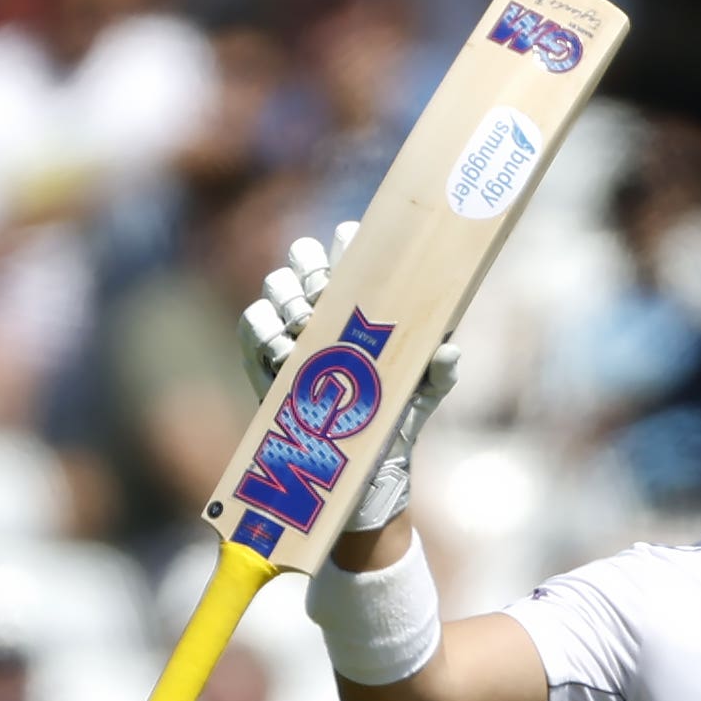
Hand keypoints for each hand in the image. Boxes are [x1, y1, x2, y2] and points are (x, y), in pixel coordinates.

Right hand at [237, 224, 458, 533]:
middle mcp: (323, 301)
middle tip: (327, 292)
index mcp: (362, 295)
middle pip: (304, 254)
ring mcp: (290, 326)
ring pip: (277, 283)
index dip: (347, 240)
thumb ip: (441, 370)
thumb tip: (448, 350)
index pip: (349, 245)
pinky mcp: (261, 355)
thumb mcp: (426, 391)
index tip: (357, 252)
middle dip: (312, 265)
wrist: (363, 460)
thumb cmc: (398, 412)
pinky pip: (251, 322)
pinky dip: (263, 329)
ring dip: (290, 298)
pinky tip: (284, 352)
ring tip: (307, 328)